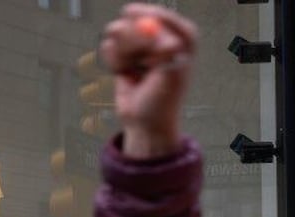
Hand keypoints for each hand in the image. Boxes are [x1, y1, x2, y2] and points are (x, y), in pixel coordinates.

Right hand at [99, 3, 195, 158]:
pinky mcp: (126, 57)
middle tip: (121, 41)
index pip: (169, 20)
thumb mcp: (170, 77)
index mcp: (182, 44)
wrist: (143, 125)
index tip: (133, 14)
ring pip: (124, 35)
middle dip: (131, 35)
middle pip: (142, 24)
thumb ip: (165, 52)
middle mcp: (162, 43)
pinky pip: (113, 47)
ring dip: (121, 51)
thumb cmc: (162, 104)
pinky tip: (122, 72)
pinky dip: (113, 59)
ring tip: (129, 69)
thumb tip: (158, 33)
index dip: (152, 15)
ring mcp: (142, 49)